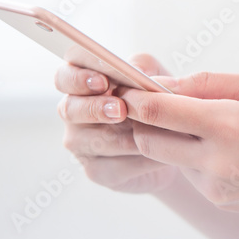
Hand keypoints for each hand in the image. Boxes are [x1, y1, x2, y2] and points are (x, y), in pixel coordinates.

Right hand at [55, 54, 178, 193]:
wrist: (173, 142)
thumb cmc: (156, 100)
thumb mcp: (154, 75)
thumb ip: (144, 67)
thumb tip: (140, 74)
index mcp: (80, 85)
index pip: (64, 77)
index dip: (78, 78)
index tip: (103, 81)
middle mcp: (73, 113)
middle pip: (70, 109)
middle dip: (96, 109)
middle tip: (120, 109)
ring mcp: (80, 144)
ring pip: (97, 141)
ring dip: (128, 137)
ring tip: (155, 132)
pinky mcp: (96, 171)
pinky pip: (115, 167)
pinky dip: (140, 160)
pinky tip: (158, 155)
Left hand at [116, 72, 238, 216]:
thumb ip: (207, 83)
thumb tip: (162, 84)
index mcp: (227, 125)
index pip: (159, 111)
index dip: (134, 97)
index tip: (123, 84)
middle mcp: (217, 162)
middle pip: (149, 142)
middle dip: (141, 122)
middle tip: (145, 101)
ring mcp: (218, 188)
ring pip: (171, 158)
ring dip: (172, 139)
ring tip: (203, 121)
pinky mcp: (222, 202)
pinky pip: (193, 174)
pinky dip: (196, 157)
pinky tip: (229, 147)